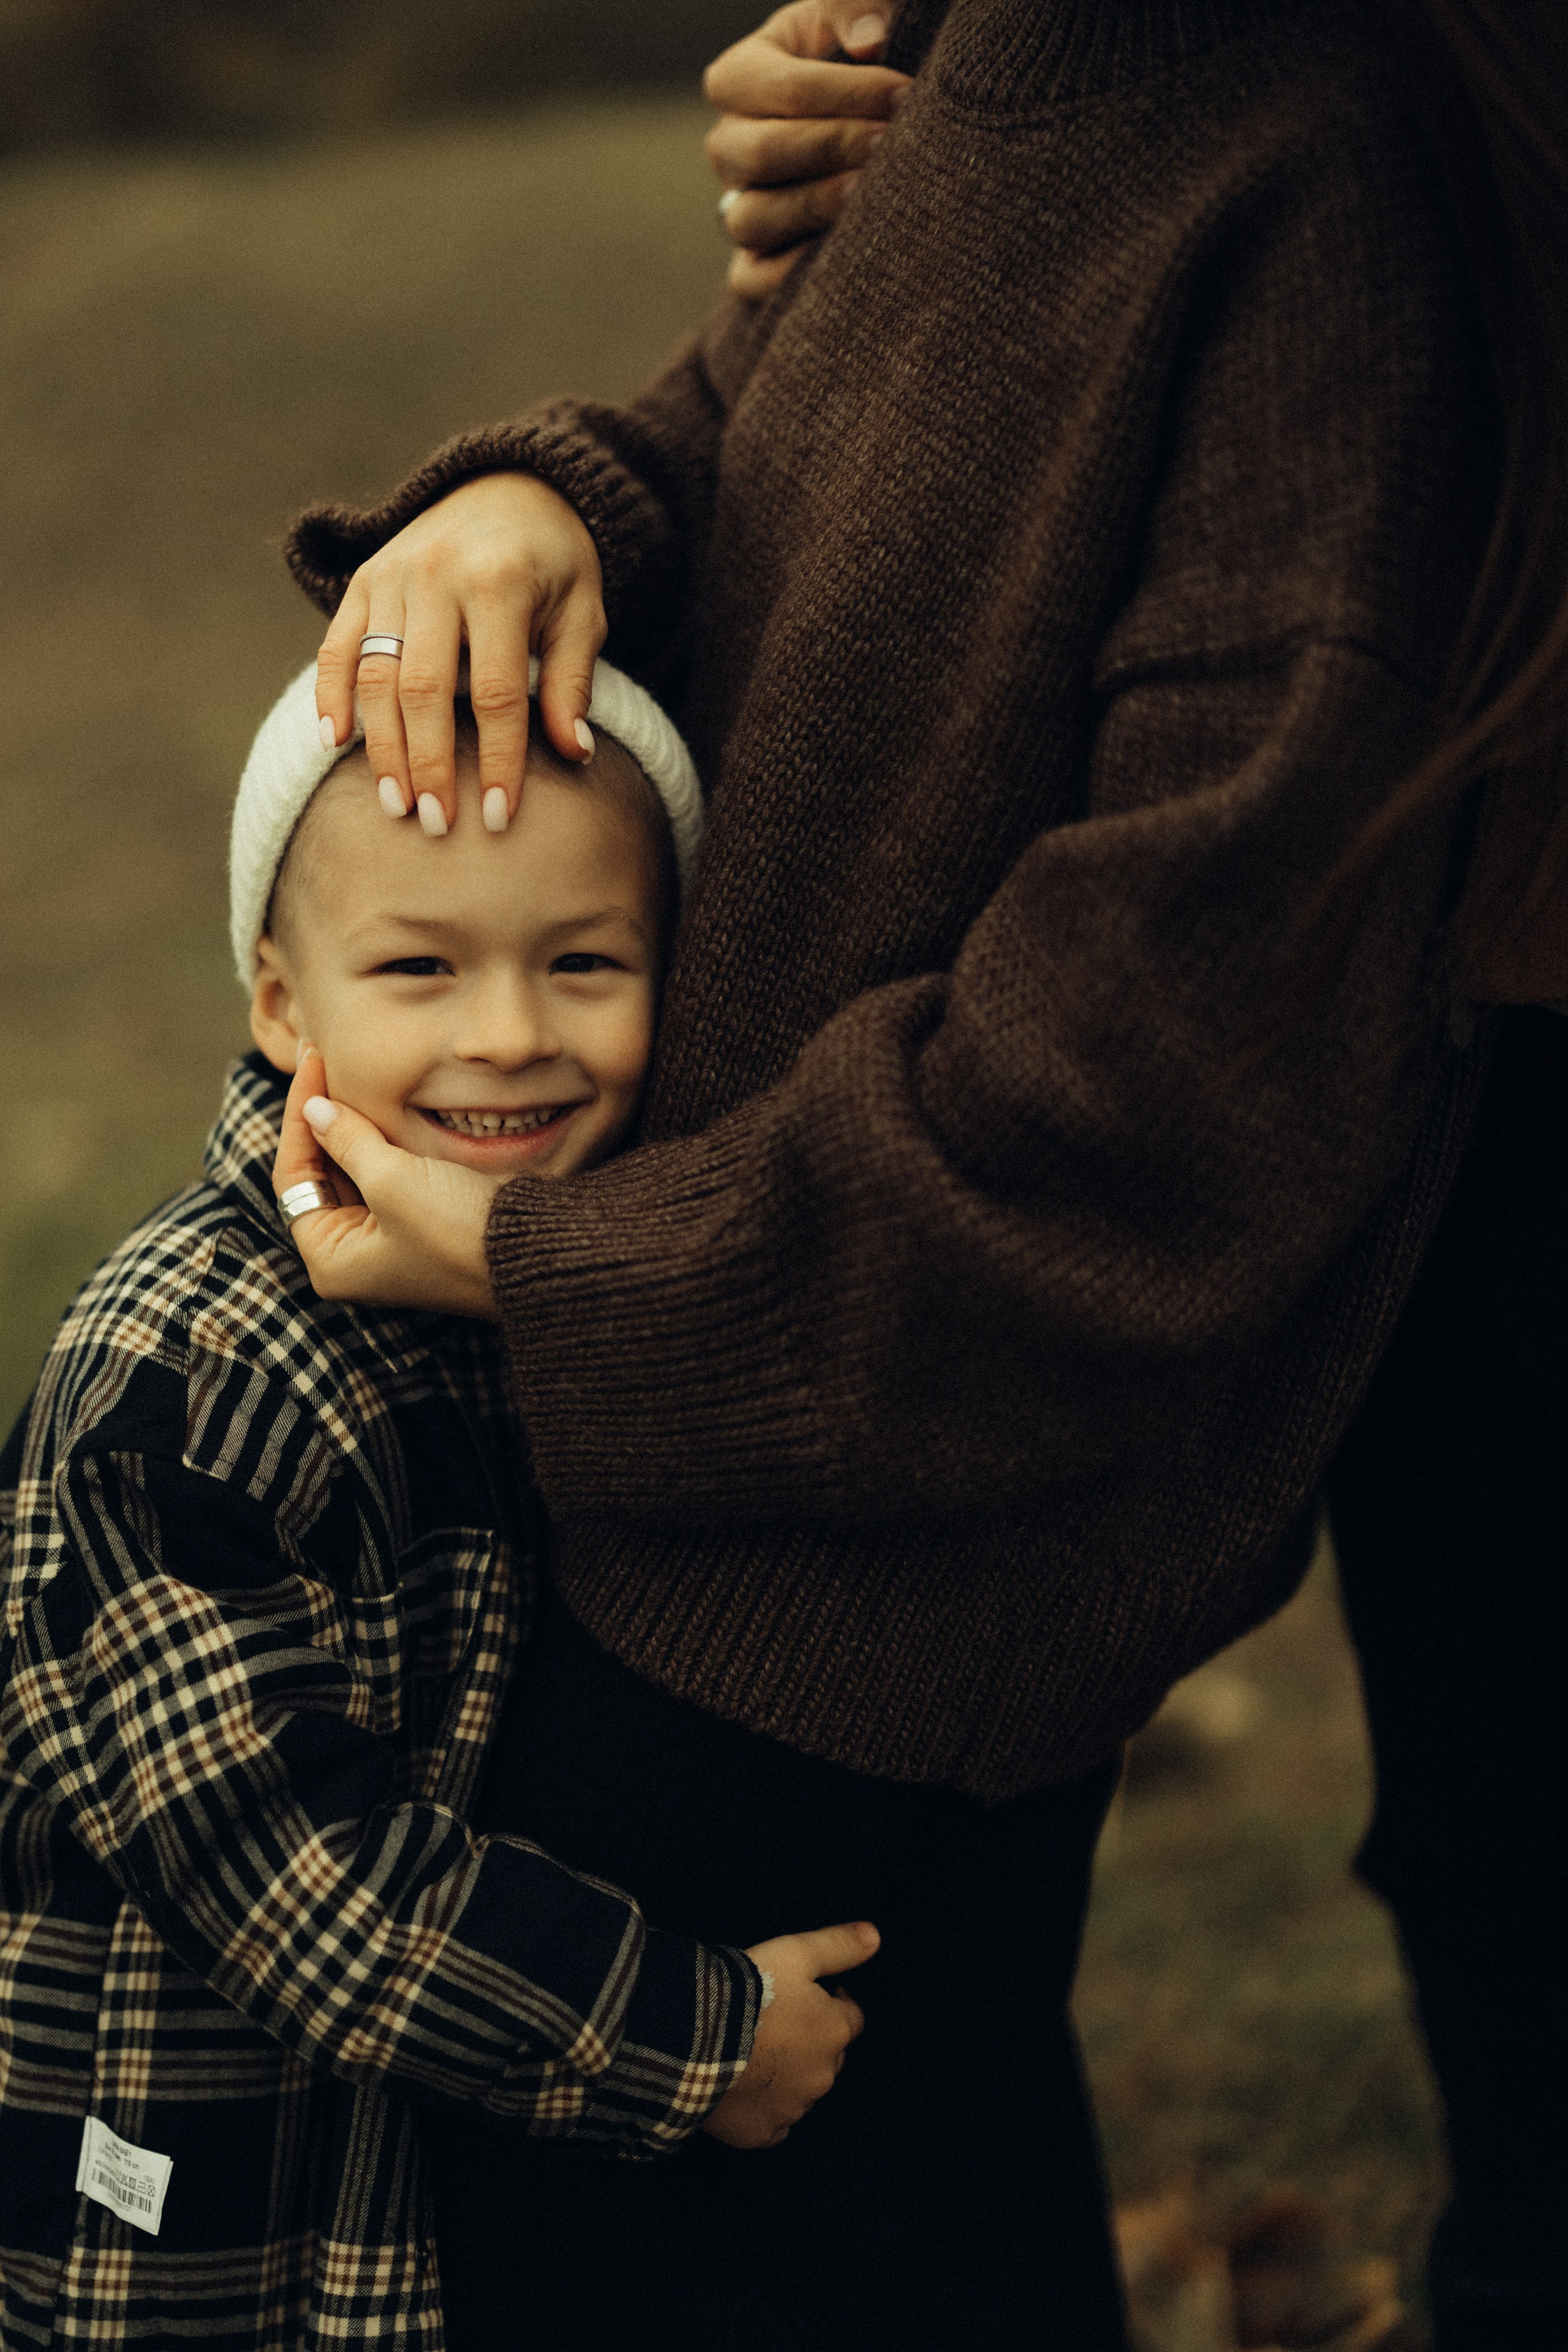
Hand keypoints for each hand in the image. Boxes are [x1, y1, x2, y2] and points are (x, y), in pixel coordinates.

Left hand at [273, 1047, 502, 1318]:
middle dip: (322, 1118)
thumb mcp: (392, 1180)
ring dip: (352, 1124)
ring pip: (353, 1170)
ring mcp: (387, 1240)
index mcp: (331, 1262)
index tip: (313, 1064)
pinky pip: (385, 1174)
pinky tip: (380, 1103)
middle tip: (323, 1057)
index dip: (299, 1116)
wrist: (535, 1253)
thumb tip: (315, 1108)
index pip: (294, 1178)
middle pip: (320, 1173)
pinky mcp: (419, 1224)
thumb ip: (347, 1140)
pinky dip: (380, 1140)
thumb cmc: (458, 1232)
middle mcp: (353, 1256)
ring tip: (345, 1071)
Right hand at [315, 473, 605, 832]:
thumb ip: (572, 682)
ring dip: (382, 746)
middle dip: (430, 763)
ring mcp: (393, 575)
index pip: (496, 692)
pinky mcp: (364, 580)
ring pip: (376, 674)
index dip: (498, 758)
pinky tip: (337, 743)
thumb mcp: (582, 613)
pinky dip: (331, 693)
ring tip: (396, 804)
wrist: (510, 487)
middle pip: (425, 689)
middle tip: (437, 825)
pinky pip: (337, 645)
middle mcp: (438, 574)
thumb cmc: (555, 564)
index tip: (500, 817)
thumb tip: (574, 755)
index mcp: (500, 581)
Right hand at [701, 1919, 878, 2148]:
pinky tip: (742, 2088)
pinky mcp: (762, 2133)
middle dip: (810, 2041)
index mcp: (835, 2032)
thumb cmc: (749, 1991)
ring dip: (787, 2074)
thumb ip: (837, 1945)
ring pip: (801, 2090)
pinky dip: (764, 2108)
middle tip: (774, 2022)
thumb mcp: (795, 1953)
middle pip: (827, 2056)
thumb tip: (874, 1935)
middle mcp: (822, 2076)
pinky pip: (773, 2123)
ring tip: (752, 2052)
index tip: (804, 1995)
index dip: (831, 2003)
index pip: (850, 2017)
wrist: (694, 2038)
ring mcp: (792, 2109)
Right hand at [705, 4, 910, 298]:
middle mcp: (729, 145)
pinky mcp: (753, 261)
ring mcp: (736, 205)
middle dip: (831, 147)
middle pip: (759, 153)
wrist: (862, 124)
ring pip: (750, 218)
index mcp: (740, 77)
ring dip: (812, 206)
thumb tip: (868, 37)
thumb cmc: (856, 63)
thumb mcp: (848, 22)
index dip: (845, 93)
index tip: (905, 95)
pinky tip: (841, 252)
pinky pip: (752, 279)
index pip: (780, 88)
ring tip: (868, 194)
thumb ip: (852, 9)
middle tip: (890, 143)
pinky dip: (787, 274)